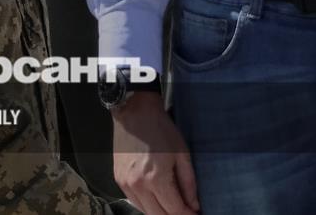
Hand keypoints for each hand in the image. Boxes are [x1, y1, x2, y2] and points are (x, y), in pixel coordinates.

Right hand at [111, 92, 199, 214]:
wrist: (134, 112)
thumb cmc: (161, 129)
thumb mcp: (182, 154)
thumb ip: (189, 183)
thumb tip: (194, 206)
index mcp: (156, 179)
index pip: (175, 211)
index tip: (196, 214)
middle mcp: (138, 186)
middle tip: (186, 210)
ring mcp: (125, 184)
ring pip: (146, 212)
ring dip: (161, 212)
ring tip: (173, 203)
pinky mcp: (118, 180)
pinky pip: (135, 201)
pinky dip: (148, 204)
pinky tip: (157, 196)